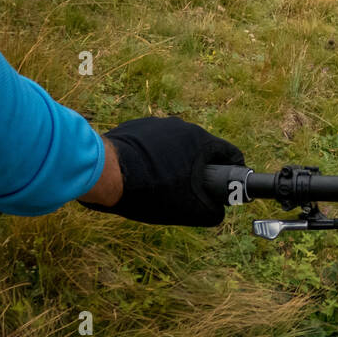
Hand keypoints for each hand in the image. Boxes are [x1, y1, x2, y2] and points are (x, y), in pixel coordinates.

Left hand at [81, 117, 235, 225]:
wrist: (104, 173)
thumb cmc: (150, 191)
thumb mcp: (189, 210)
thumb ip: (212, 212)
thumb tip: (218, 212)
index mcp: (202, 142)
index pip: (230, 154)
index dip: (233, 172)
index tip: (226, 187)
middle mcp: (183, 127)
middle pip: (201, 150)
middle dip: (198, 170)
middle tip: (186, 191)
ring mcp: (158, 124)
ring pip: (175, 145)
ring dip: (174, 162)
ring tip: (158, 184)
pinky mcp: (136, 126)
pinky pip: (152, 142)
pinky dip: (151, 156)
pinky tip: (140, 173)